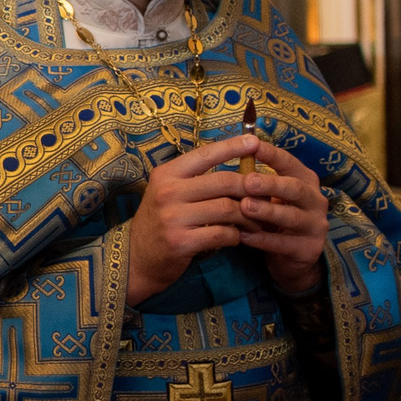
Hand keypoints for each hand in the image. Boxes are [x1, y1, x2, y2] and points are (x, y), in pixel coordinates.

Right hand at [125, 135, 320, 305]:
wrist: (136, 258)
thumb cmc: (159, 221)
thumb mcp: (168, 193)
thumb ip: (195, 180)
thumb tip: (237, 170)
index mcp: (166, 174)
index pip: (205, 155)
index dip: (232, 147)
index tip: (255, 141)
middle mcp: (168, 192)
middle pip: (224, 182)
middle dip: (249, 188)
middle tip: (264, 195)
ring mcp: (174, 217)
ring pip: (228, 208)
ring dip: (248, 216)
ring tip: (256, 221)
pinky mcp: (182, 241)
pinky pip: (223, 233)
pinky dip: (236, 236)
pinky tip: (236, 237)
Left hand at [233, 139, 331, 295]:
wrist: (291, 257)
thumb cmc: (274, 217)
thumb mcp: (269, 196)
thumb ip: (255, 180)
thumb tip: (227, 156)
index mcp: (306, 181)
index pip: (290, 163)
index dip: (272, 155)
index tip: (252, 146)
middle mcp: (316, 200)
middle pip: (295, 189)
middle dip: (271, 184)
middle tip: (248, 181)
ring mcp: (315, 226)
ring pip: (291, 217)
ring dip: (267, 211)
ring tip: (245, 207)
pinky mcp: (309, 249)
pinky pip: (284, 244)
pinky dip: (262, 240)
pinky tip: (243, 236)